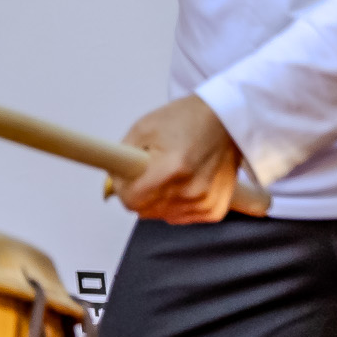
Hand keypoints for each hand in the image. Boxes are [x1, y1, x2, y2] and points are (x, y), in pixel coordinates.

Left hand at [116, 95, 244, 223]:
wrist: (225, 120)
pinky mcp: (214, 210)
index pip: (131, 199)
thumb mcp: (144, 128)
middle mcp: (191, 191)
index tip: (124, 174)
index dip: (122, 186)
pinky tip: (182, 182)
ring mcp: (205, 203)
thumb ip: (122, 156)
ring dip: (157, 198)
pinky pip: (180, 217)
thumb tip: (111, 179)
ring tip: (168, 172)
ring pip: (161, 215)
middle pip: (144, 209)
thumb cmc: (186, 119)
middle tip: (147, 169)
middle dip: (138, 190)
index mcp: (172, 168)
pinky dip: (176, 203)